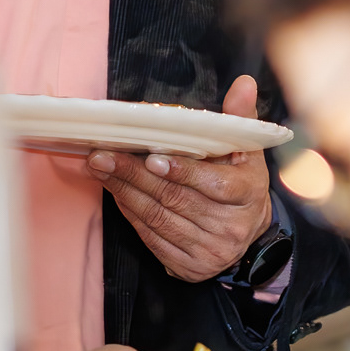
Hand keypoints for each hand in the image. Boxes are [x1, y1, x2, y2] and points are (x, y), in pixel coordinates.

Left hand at [86, 76, 273, 282]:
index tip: (152, 157)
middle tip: (103, 155)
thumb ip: (240, 118)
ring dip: (124, 192)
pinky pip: (152, 238)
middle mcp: (230, 227)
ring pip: (158, 219)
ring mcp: (209, 250)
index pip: (214, 184)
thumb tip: (244, 83)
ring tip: (100, 168)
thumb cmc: (241, 184)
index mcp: (248, 195)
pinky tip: (114, 192)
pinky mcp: (189, 267)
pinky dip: (129, 214)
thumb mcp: (247, 151)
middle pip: (175, 199)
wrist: (249, 237)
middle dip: (134, 175)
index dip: (181, 171)